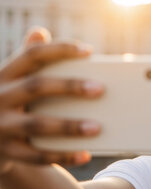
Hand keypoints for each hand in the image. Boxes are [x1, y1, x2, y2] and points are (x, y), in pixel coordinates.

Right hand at [0, 27, 100, 170]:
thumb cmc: (5, 101)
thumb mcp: (9, 80)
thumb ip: (24, 59)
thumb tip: (39, 32)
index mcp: (2, 75)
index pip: (31, 55)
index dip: (59, 50)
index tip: (88, 50)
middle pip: (36, 87)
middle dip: (69, 86)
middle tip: (101, 88)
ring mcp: (1, 126)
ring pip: (37, 125)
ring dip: (69, 126)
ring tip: (97, 127)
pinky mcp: (7, 152)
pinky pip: (38, 156)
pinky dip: (64, 156)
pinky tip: (86, 154)